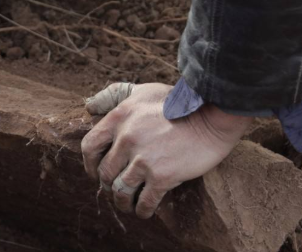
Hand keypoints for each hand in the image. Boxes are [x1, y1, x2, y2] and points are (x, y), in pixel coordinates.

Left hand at [81, 82, 252, 218]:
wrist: (212, 118)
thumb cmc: (177, 103)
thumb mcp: (142, 91)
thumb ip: (113, 95)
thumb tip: (89, 107)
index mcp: (119, 118)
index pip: (90, 146)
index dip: (89, 163)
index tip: (96, 172)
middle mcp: (127, 139)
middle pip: (104, 173)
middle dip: (107, 185)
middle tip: (115, 189)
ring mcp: (143, 159)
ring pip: (120, 190)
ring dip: (122, 202)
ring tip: (127, 205)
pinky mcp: (162, 176)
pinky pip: (144, 202)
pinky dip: (141, 210)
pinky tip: (144, 211)